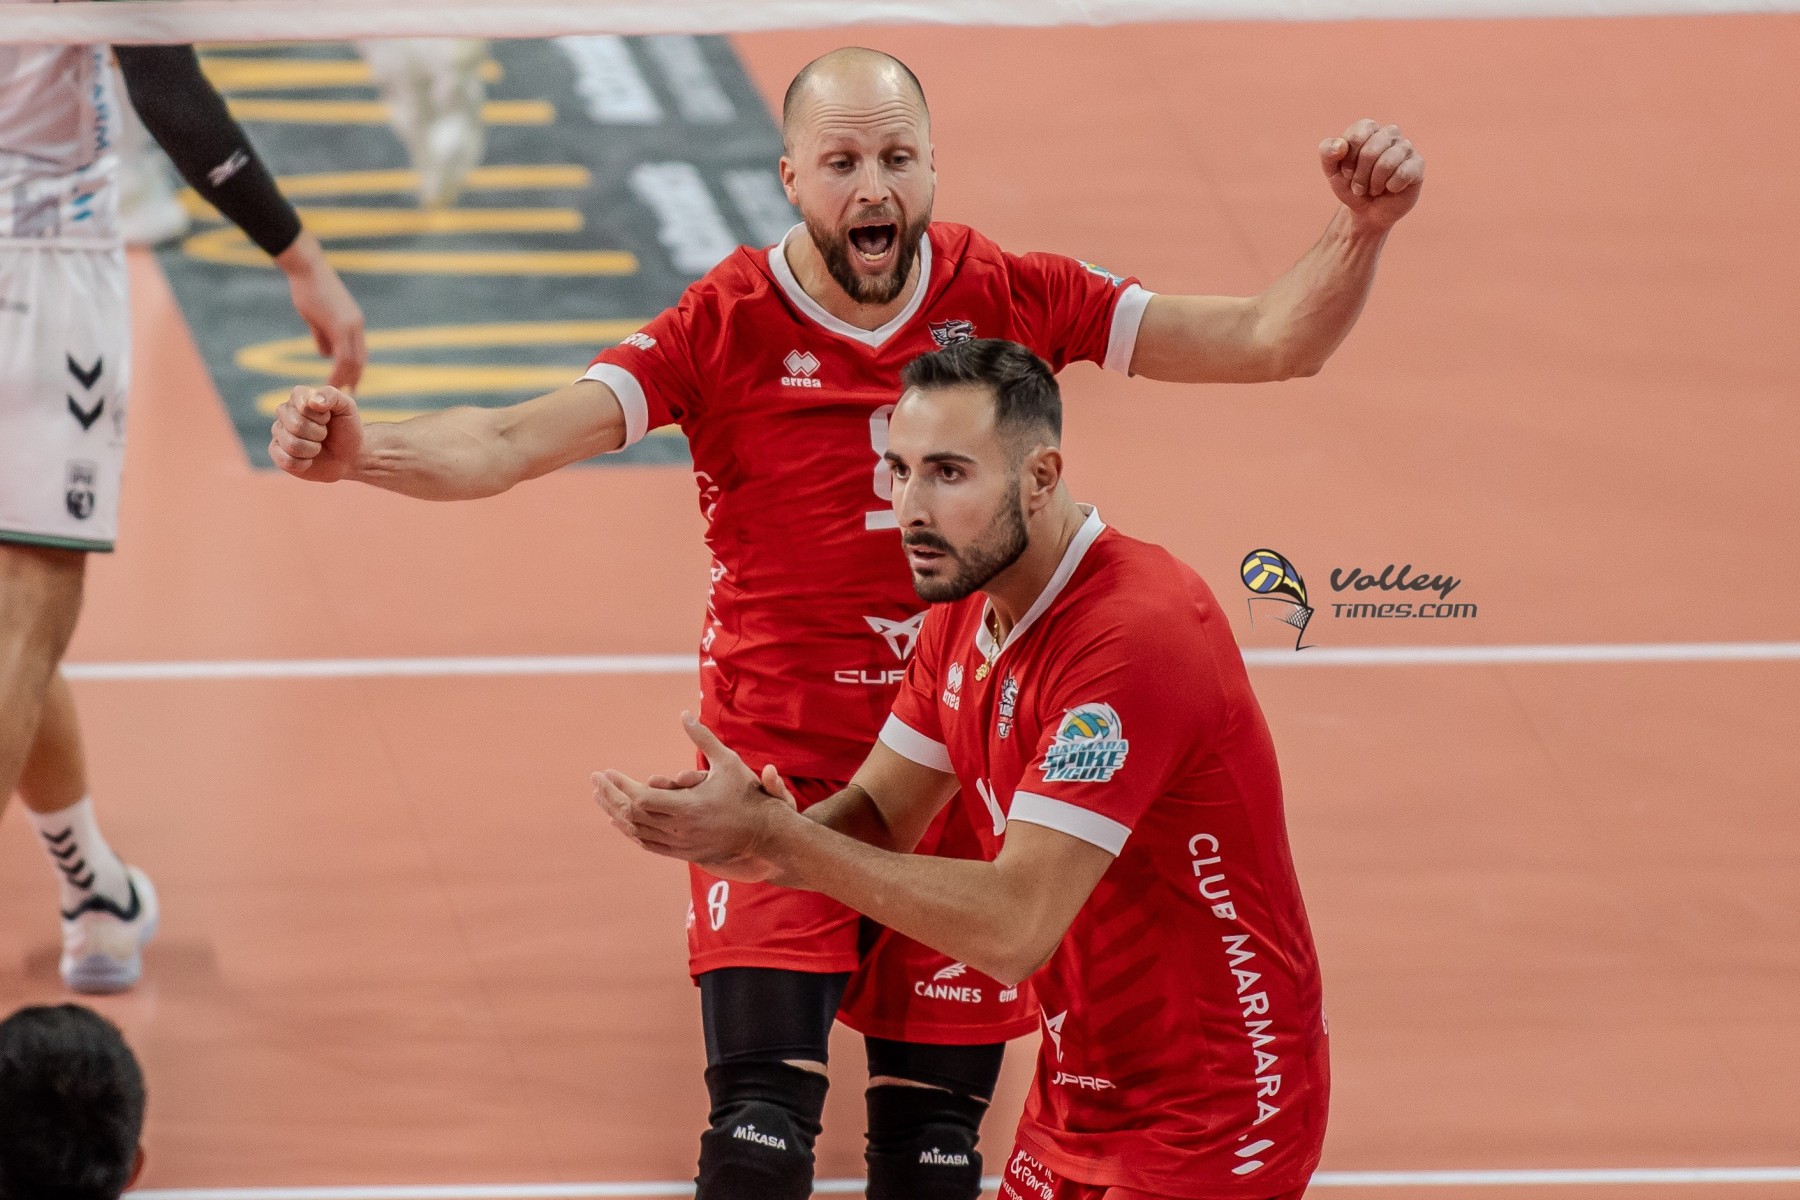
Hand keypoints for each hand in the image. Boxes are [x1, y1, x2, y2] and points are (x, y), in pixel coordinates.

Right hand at [269, 385, 363, 480]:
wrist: (349, 455)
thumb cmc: (346, 428)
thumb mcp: (346, 407)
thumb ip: (331, 395)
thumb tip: (312, 401)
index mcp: (298, 396)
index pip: (303, 405)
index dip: (320, 416)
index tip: (329, 417)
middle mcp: (284, 412)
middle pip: (296, 425)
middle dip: (318, 434)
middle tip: (324, 434)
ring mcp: (278, 432)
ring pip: (292, 445)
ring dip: (313, 449)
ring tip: (317, 446)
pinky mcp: (276, 453)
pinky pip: (286, 461)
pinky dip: (304, 463)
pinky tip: (309, 460)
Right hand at [275, 231, 366, 388]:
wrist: (307, 268)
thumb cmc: (308, 288)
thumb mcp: (317, 317)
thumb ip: (323, 336)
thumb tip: (325, 355)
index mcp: (354, 322)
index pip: (360, 352)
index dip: (356, 370)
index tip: (351, 385)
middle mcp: (356, 325)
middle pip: (360, 359)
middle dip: (354, 378)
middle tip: (350, 395)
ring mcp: (350, 325)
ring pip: (353, 360)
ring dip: (345, 378)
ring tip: (336, 391)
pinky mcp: (340, 325)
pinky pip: (343, 355)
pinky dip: (338, 371)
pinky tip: (330, 381)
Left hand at [594, 713, 797, 881]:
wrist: (765, 835)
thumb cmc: (748, 795)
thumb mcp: (728, 761)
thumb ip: (703, 738)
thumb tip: (685, 714)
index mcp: (687, 808)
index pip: (640, 798)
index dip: (620, 786)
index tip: (606, 772)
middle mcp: (680, 830)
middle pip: (632, 815)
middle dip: (610, 797)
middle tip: (595, 781)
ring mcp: (680, 844)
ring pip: (637, 832)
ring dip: (616, 814)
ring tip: (601, 798)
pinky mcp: (684, 853)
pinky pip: (648, 844)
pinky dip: (631, 831)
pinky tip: (620, 821)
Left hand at [1320, 119, 1424, 231]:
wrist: (1367, 211)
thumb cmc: (1350, 186)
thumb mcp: (1332, 171)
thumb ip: (1327, 152)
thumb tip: (1341, 145)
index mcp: (1368, 129)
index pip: (1357, 135)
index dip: (1348, 160)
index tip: (1346, 173)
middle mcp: (1389, 133)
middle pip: (1371, 150)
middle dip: (1360, 176)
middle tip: (1358, 188)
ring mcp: (1405, 147)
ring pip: (1387, 161)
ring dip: (1374, 183)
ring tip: (1373, 190)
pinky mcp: (1417, 164)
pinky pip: (1403, 172)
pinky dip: (1391, 186)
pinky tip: (1391, 189)